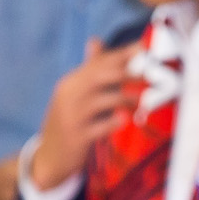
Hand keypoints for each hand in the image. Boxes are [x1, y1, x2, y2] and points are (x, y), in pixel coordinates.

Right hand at [28, 39, 133, 189]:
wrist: (49, 159)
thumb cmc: (69, 124)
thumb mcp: (75, 95)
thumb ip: (89, 71)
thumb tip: (95, 41)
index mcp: (71, 83)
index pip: (98, 63)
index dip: (122, 55)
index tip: (144, 48)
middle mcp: (69, 96)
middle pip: (98, 77)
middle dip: (125, 72)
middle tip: (148, 73)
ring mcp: (71, 117)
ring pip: (99, 101)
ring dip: (123, 98)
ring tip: (141, 101)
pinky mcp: (76, 138)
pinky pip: (96, 128)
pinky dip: (111, 123)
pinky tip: (125, 120)